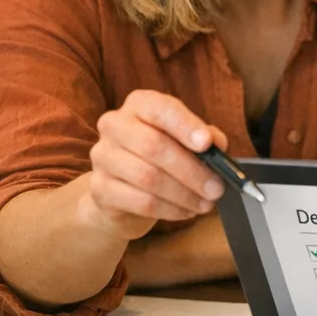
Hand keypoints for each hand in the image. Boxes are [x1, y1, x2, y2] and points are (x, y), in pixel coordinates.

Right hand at [79, 90, 228, 240]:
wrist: (123, 192)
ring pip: (148, 177)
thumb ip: (206, 138)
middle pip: (153, 146)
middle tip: (217, 188)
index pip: (160, 108)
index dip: (185, 125)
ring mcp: (102, 156)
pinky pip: (140, 201)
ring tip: (207, 203)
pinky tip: (187, 211)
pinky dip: (171, 209)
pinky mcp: (99, 188)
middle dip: (192, 170)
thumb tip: (216, 144)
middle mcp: (115, 125)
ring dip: (184, 194)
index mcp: (140, 105)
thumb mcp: (188, 141)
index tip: (207, 144)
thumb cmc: (164, 158)